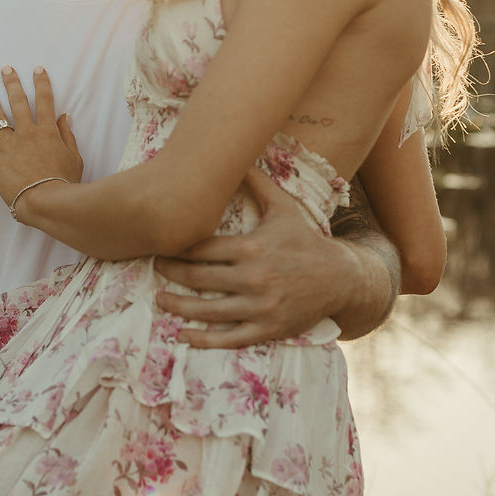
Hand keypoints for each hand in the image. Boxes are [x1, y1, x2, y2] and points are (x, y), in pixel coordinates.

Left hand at [0, 66, 82, 215]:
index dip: (41, 83)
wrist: (46, 201)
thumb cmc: (64, 182)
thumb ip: (68, 135)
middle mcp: (27, 133)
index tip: (37, 69)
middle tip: (6, 69)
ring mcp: (9, 146)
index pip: (44, 100)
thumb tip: (65, 116)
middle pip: (18, 102)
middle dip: (12, 83)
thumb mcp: (75, 157)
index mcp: (47, 131)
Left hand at [154, 168, 358, 347]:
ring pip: (208, 310)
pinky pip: (229, 338)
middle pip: (198, 278)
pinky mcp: (268, 329)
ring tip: (160, 300)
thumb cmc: (306, 240)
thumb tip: (239, 156)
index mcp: (252, 248)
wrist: (340, 277)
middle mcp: (254, 278)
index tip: (161, 244)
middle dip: (171, 273)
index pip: (202, 248)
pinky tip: (183, 335)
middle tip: (154, 267)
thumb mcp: (284, 208)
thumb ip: (258, 183)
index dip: (177, 247)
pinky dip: (204, 339)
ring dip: (178, 306)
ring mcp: (260, 306)